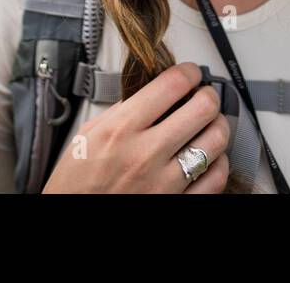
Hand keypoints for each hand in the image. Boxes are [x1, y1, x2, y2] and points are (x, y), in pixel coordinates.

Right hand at [41, 61, 231, 192]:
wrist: (71, 216)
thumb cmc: (76, 184)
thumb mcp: (87, 135)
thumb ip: (121, 111)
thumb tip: (150, 93)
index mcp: (120, 130)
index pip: (172, 85)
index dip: (189, 72)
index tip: (191, 73)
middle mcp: (145, 154)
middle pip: (203, 108)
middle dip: (208, 95)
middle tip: (204, 95)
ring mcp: (164, 182)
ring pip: (215, 140)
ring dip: (216, 126)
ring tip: (209, 124)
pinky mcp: (176, 203)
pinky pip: (215, 178)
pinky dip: (218, 163)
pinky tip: (209, 157)